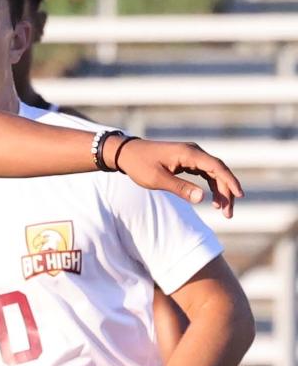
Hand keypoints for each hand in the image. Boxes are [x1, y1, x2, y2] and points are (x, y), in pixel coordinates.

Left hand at [109, 138, 241, 217]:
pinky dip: (211, 186)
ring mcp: (190, 155)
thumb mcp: (157, 179)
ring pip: (213, 173)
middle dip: (226, 191)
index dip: (230, 181)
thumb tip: (203, 199)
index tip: (239, 196)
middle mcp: (193, 151)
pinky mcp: (187, 161)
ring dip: (220, 191)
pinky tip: (213, 200)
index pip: (217, 166)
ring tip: (223, 211)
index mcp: (188, 153)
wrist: (126, 153)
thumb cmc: (139, 165)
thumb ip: (180, 188)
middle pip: (218, 171)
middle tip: (228, 213)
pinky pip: (205, 173)